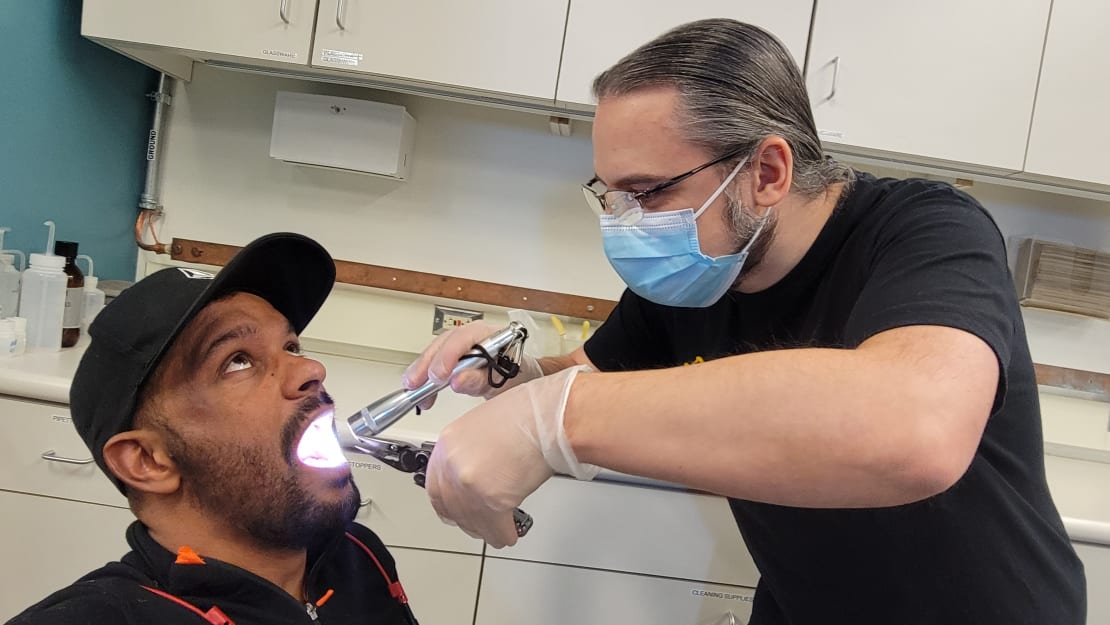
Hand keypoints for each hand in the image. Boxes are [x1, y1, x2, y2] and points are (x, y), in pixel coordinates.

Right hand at [403, 322, 542, 409]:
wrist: (525, 379)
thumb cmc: (520, 375)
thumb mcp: (504, 382)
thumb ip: (480, 381)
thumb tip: (457, 381)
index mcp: (490, 334)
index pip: (463, 338)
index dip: (448, 356)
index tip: (439, 376)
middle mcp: (474, 335)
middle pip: (444, 343)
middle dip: (427, 364)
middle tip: (416, 384)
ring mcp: (463, 344)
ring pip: (436, 351)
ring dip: (421, 370)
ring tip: (412, 389)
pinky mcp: (455, 356)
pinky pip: (436, 361)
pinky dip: (425, 376)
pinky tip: (419, 390)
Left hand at [425, 365, 599, 547]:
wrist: (551, 417)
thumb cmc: (529, 414)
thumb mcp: (485, 426)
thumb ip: (472, 452)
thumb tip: (478, 472)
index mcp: (449, 442)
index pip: (436, 484)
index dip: (448, 502)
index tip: (456, 510)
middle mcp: (453, 463)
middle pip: (451, 507)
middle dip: (467, 520)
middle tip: (480, 523)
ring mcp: (470, 483)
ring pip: (472, 522)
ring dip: (486, 529)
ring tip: (500, 528)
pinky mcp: (492, 500)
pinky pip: (495, 529)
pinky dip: (503, 534)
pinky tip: (509, 533)